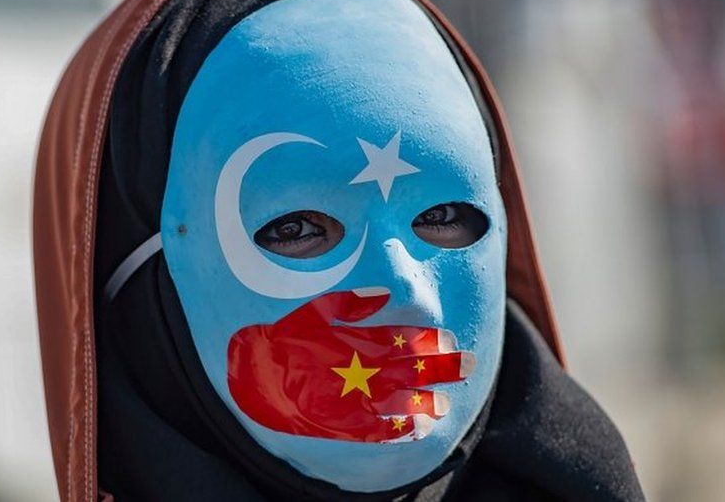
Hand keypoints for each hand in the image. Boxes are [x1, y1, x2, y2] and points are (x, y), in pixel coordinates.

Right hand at [227, 288, 474, 441]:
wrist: (254, 375)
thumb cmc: (285, 338)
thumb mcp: (314, 310)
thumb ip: (350, 303)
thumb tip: (384, 294)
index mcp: (356, 342)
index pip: (403, 340)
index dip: (429, 341)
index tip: (449, 339)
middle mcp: (360, 370)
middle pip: (410, 370)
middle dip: (443, 367)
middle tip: (470, 365)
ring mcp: (352, 399)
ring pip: (400, 401)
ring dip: (427, 402)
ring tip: (447, 404)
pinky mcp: (342, 423)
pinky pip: (379, 430)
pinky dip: (400, 429)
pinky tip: (420, 428)